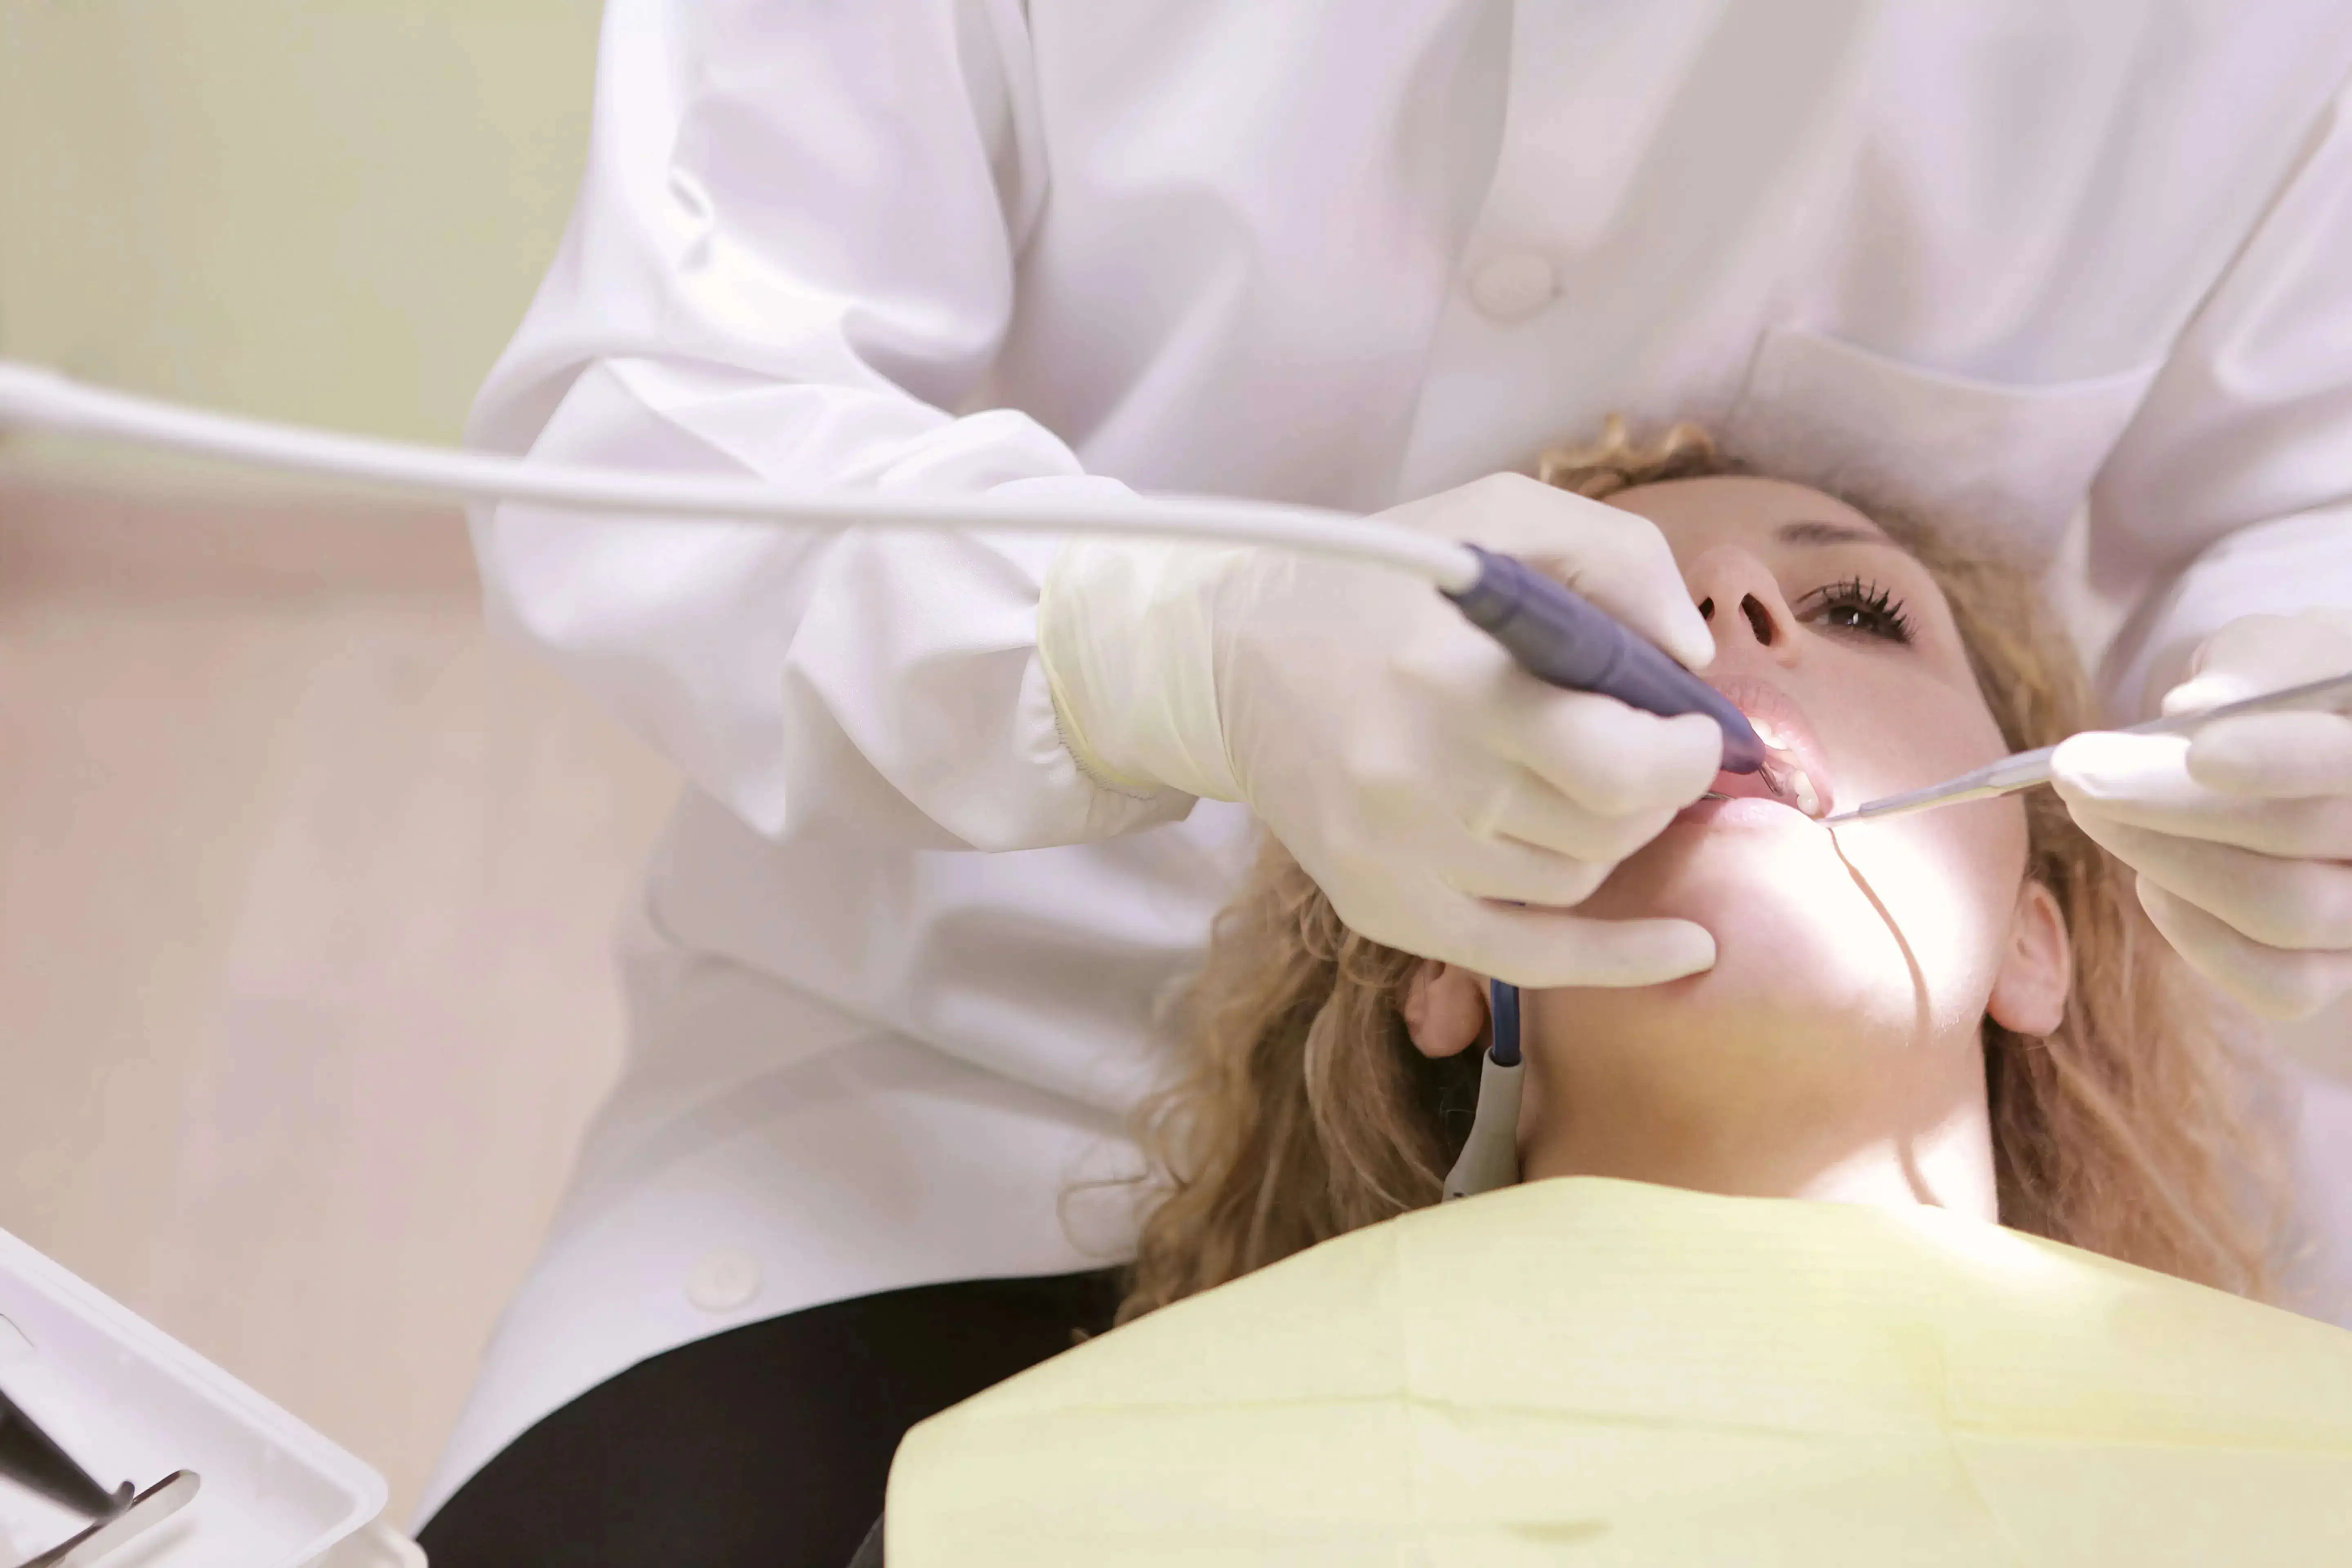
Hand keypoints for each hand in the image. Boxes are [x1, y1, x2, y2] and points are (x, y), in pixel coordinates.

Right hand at [1040, 474, 1724, 987]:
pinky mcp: (1382, 906)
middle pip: (1609, 828)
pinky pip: (1531, 961)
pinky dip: (1620, 960)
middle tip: (1644, 745)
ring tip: (1578, 779)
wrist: (1223, 662)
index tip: (1694, 723)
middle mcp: (1421, 781)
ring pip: (1577, 879)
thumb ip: (1616, 558)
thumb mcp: (1495, 515)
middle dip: (1657, 787)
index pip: (1620, 763)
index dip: (1687, 750)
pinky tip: (1689, 948)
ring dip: (1607, 833)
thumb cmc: (1375, 583)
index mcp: (1451, 678)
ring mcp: (1398, 858)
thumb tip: (1694, 662)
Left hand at [2053, 609, 2351, 1019]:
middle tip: (2073, 771)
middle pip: (2299, 837)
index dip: (2277, 759)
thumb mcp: (2276, 654)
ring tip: (2093, 809)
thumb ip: (2250, 671)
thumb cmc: (2290, 691)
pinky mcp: (2339, 971)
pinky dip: (2200, 936)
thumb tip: (2194, 705)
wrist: (2307, 748)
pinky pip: (2279, 984)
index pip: (2343, 759)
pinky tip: (2150, 884)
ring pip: (2281, 912)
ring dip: (2163, 859)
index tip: (2197, 752)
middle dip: (2168, 806)